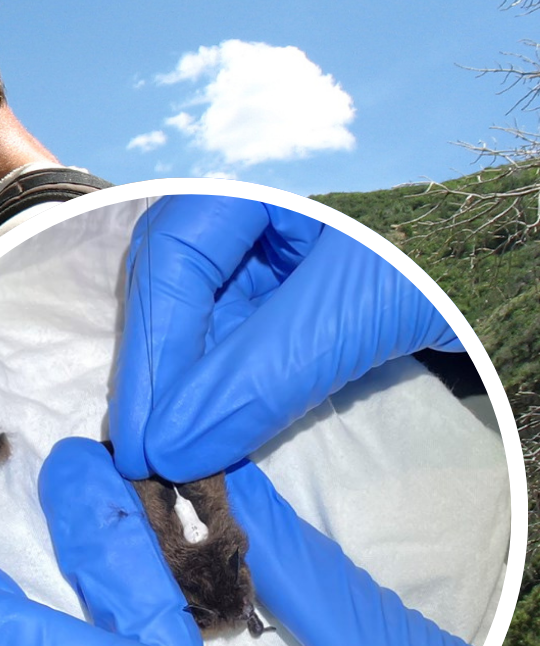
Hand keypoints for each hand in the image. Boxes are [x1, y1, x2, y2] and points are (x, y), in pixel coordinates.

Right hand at [110, 196, 461, 481]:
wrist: (521, 280)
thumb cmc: (444, 269)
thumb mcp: (353, 315)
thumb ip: (260, 375)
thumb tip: (172, 447)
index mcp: (256, 186)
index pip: (174, 259)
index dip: (150, 350)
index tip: (145, 437)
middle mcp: (244, 219)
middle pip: (168, 293)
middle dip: (156, 375)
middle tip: (143, 459)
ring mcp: (260, 262)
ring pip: (190, 326)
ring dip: (179, 393)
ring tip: (170, 459)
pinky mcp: (278, 306)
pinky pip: (226, 347)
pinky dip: (214, 395)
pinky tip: (206, 435)